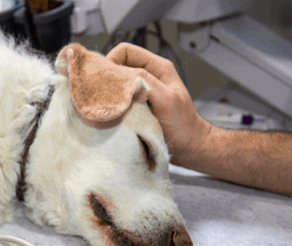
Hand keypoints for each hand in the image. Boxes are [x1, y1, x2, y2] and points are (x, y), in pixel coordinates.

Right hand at [106, 43, 213, 165]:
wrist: (189, 148)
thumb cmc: (183, 125)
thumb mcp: (166, 100)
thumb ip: (147, 83)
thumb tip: (122, 74)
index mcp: (158, 67)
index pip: (126, 51)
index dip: (112, 60)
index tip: (105, 79)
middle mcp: (149, 76)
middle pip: (119, 66)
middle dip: (109, 77)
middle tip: (103, 94)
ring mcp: (142, 91)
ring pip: (118, 83)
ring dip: (111, 93)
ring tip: (108, 105)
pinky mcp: (137, 106)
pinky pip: (120, 99)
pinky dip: (114, 105)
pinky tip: (113, 113)